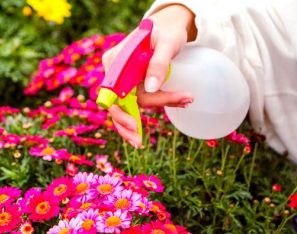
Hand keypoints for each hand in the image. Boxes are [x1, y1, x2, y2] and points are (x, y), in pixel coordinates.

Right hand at [102, 5, 197, 146]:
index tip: (136, 125)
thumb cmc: (168, 31)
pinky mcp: (132, 84)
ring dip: (149, 115)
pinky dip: (153, 108)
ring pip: (127, 106)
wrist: (170, 27)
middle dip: (129, 124)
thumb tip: (150, 88)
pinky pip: (136, 102)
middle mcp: (114, 70)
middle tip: (139, 142)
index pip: (115, 92)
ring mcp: (122, 78)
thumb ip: (158, 63)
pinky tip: (176, 103)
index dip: (121, 112)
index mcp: (115, 60)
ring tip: (182, 105)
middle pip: (117, 103)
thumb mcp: (167, 44)